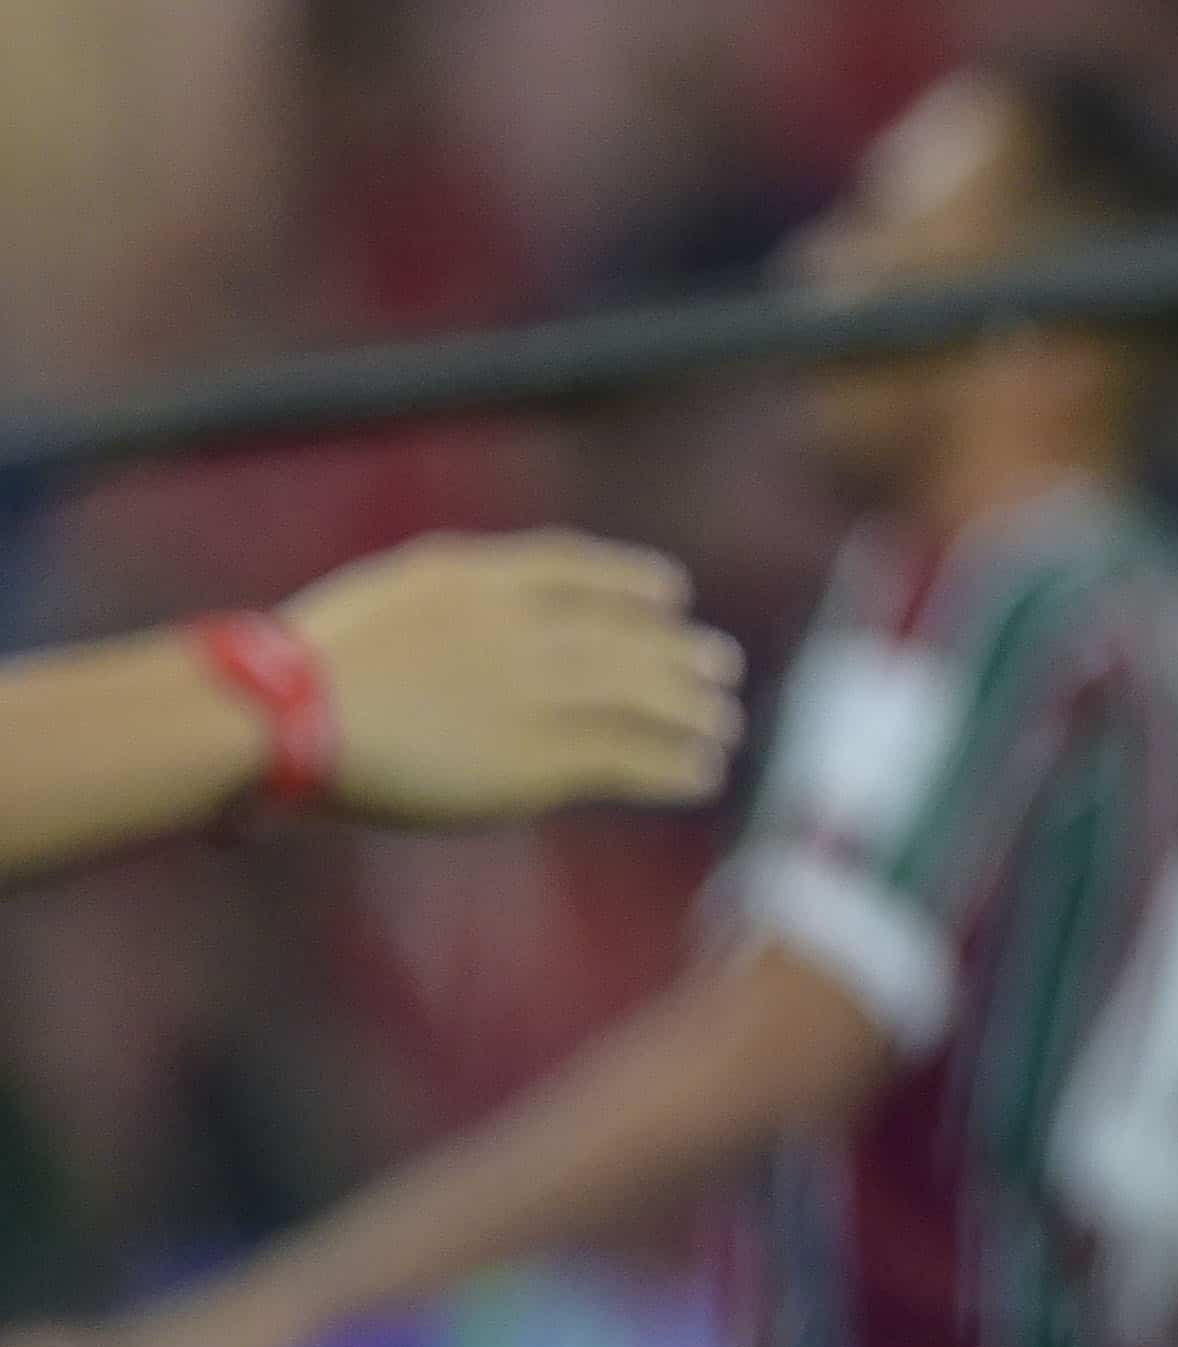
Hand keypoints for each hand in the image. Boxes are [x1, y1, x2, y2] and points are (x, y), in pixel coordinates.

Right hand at [284, 533, 743, 824]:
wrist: (286, 713)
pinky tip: (702, 777)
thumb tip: (490, 614)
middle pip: (627, 637)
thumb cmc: (308, 668)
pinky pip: (629, 759)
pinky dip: (674, 767)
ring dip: (693, 715)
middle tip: (721, 669)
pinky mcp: (540, 756)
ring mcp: (537, 689)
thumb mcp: (390, 600)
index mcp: (478, 577)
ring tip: (723, 729)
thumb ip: (451, 604)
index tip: (672, 595)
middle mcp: (522, 626)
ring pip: (642, 697)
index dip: (633, 582)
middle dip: (680, 655)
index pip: (579, 569)